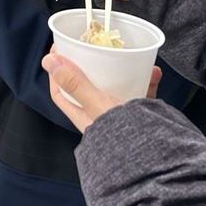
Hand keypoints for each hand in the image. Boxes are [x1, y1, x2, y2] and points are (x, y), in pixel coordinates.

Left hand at [42, 47, 161, 131]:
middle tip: (94, 49)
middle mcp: (99, 117)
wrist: (158, 156)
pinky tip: (154, 73)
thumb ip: (75, 84)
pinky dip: (146, 81)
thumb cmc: (124, 134)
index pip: (60, 92)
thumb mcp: (96, 104)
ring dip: (121, 71)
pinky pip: (142, 94)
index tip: (59, 51)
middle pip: (87, 86)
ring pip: (116, 87)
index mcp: (83, 116)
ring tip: (126, 57)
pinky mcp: (143, 116)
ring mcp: (121, 117)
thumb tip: (48, 61)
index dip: (56, 73)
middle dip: (90, 67)